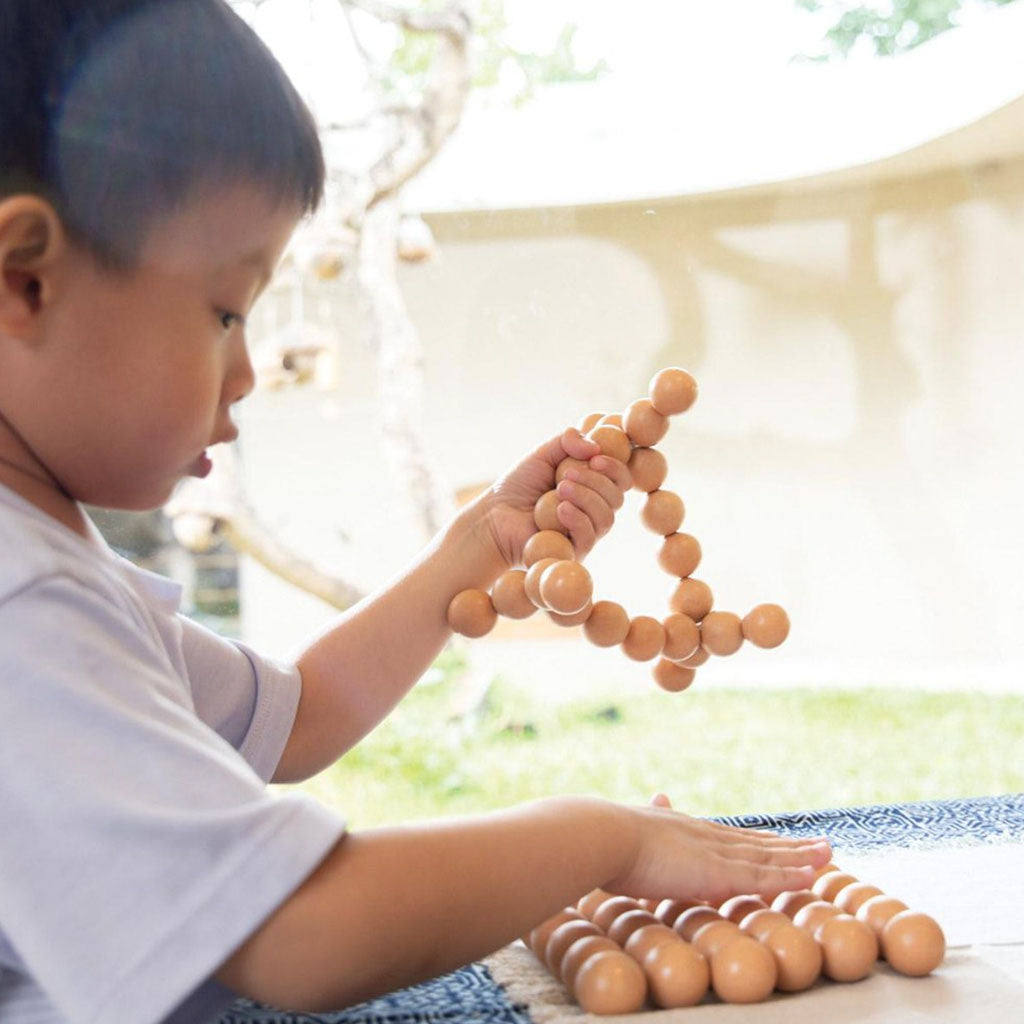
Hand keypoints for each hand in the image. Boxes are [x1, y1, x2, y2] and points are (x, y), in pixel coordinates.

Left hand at [480, 426, 631, 569]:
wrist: (494, 516)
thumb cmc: (518, 486)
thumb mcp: (543, 455)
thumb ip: (568, 442)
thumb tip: (595, 446)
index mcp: (592, 486)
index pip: (620, 478)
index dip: (614, 467)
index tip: (595, 459)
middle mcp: (594, 510)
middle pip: (616, 497)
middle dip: (596, 481)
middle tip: (567, 474)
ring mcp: (586, 532)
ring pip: (607, 517)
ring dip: (586, 498)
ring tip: (559, 489)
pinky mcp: (574, 551)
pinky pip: (589, 536)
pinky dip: (578, 519)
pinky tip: (560, 509)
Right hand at [605, 795, 830, 904]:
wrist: (605, 835)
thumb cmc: (610, 837)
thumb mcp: (637, 825)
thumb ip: (653, 813)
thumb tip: (660, 794)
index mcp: (687, 830)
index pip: (733, 836)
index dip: (760, 839)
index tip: (781, 838)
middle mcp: (707, 837)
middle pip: (758, 842)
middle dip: (791, 846)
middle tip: (821, 844)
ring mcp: (715, 853)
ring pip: (769, 856)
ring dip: (801, 857)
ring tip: (829, 854)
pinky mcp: (718, 873)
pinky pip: (765, 876)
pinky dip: (791, 876)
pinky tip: (813, 876)